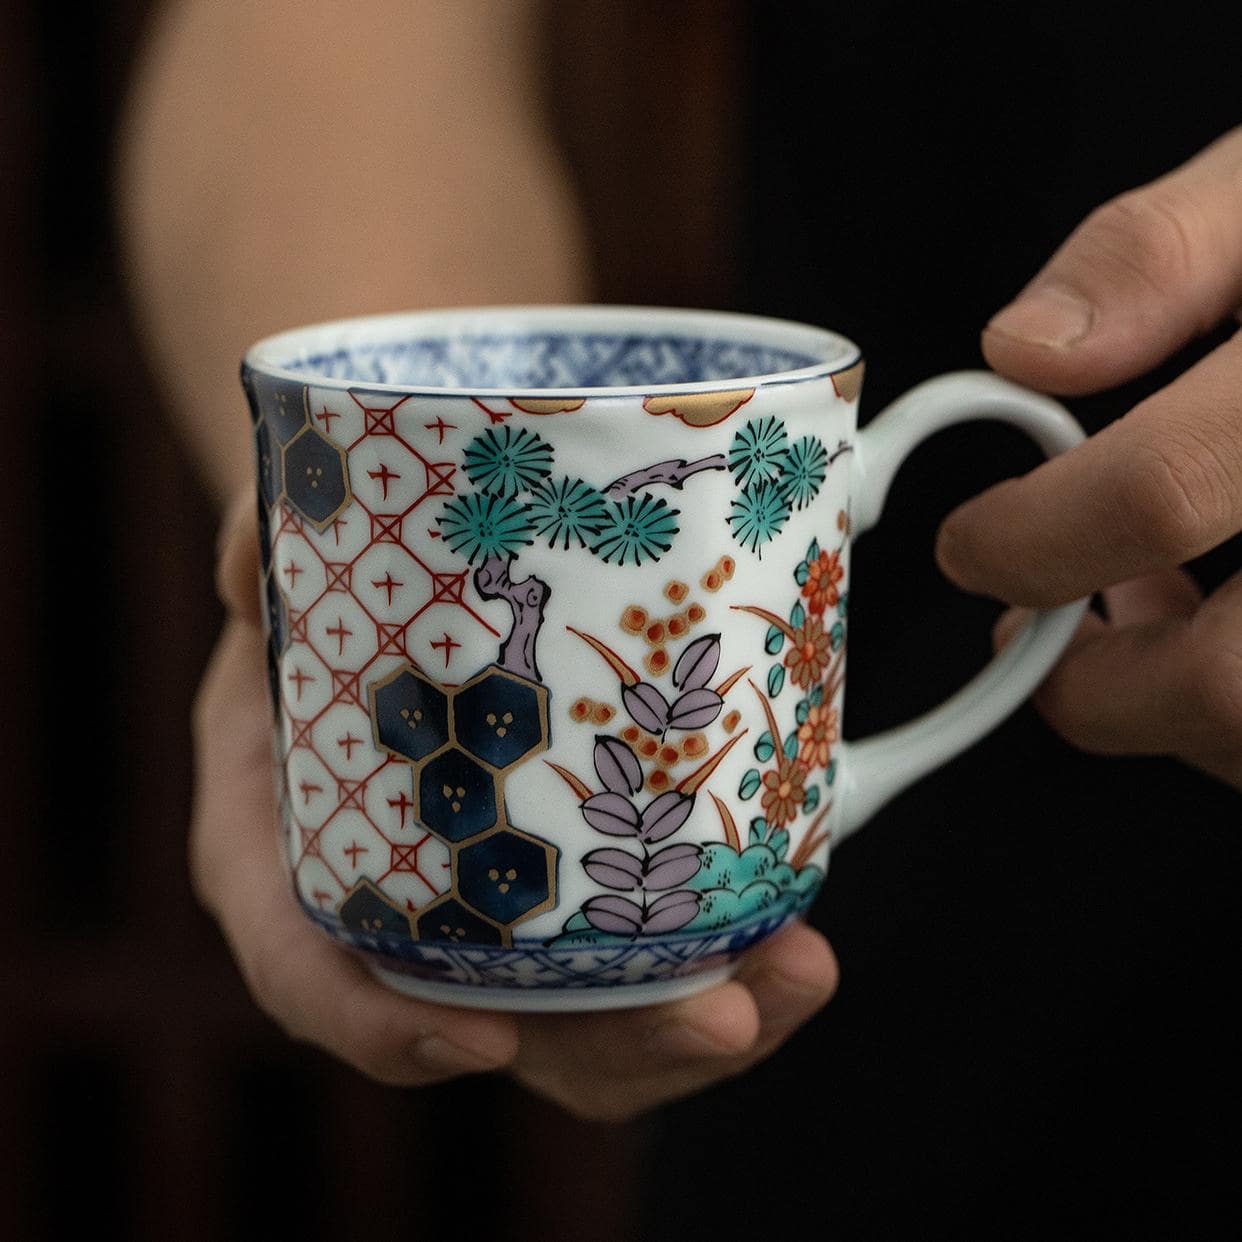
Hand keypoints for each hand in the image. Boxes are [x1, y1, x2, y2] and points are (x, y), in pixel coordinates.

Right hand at [190, 493, 837, 1118]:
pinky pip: (639, 954)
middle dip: (615, 1049)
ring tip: (801, 969)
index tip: (482, 1036)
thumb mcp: (279, 563)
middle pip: (492, 1029)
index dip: (382, 1023)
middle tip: (723, 1013)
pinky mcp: (570, 881)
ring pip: (587, 1021)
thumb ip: (267, 547)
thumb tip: (255, 556)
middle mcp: (395, 908)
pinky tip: (797, 927)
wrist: (392, 593)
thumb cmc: (325, 589)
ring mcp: (491, 909)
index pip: (312, 974)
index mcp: (289, 852)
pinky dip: (721, 956)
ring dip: (700, 1020)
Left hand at [936, 126, 1241, 789]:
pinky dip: (1237, 712)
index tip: (973, 545)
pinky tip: (1230, 631)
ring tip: (1148, 615)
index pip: (1165, 491)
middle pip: (1230, 685)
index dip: (1031, 539)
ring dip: (1181, 710)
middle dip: (1100, 687)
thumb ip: (1159, 253)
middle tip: (1042, 629)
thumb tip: (1027, 347)